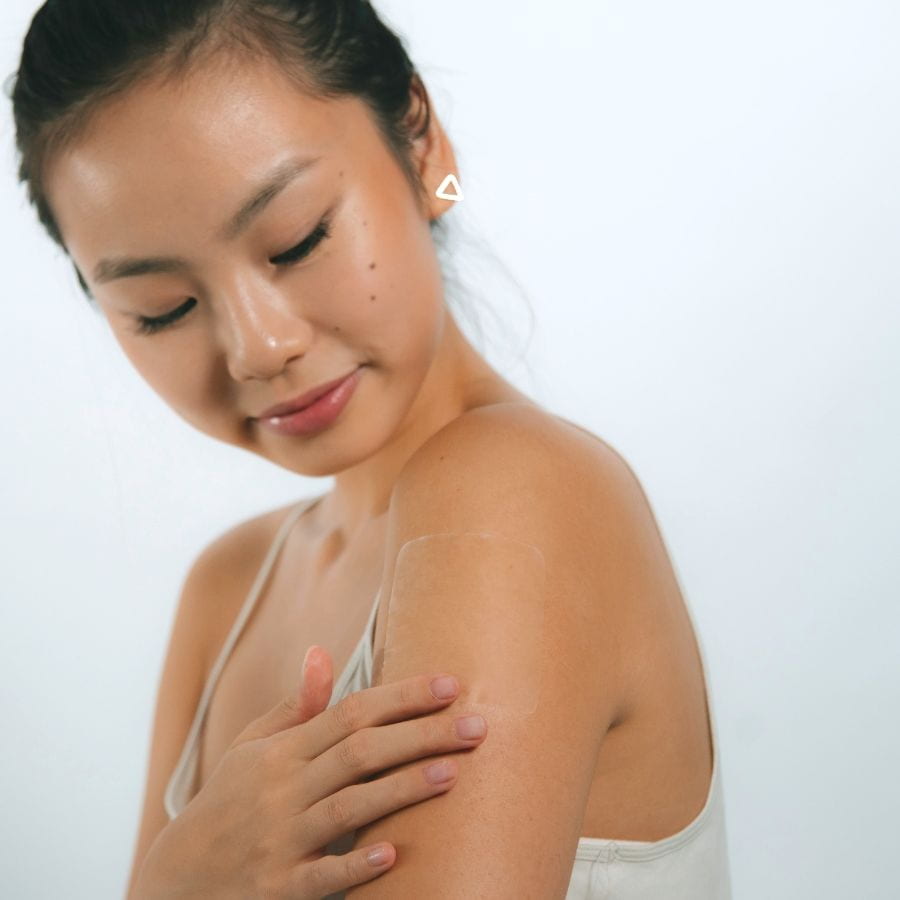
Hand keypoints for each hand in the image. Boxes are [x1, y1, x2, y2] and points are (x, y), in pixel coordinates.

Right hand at [132, 646, 487, 897]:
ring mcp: (281, 840)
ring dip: (401, 789)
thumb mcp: (252, 749)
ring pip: (349, 808)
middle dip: (421, 735)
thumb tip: (323, 652)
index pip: (351, 712)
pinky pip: (321, 877)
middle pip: (360, 753)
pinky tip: (395, 853)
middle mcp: (283, 789)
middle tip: (477, 725)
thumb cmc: (229, 802)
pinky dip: (356, 866)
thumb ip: (295, 707)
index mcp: (282, 752)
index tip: (451, 684)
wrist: (175, 879)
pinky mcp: (280, 889)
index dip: (402, 697)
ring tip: (452, 774)